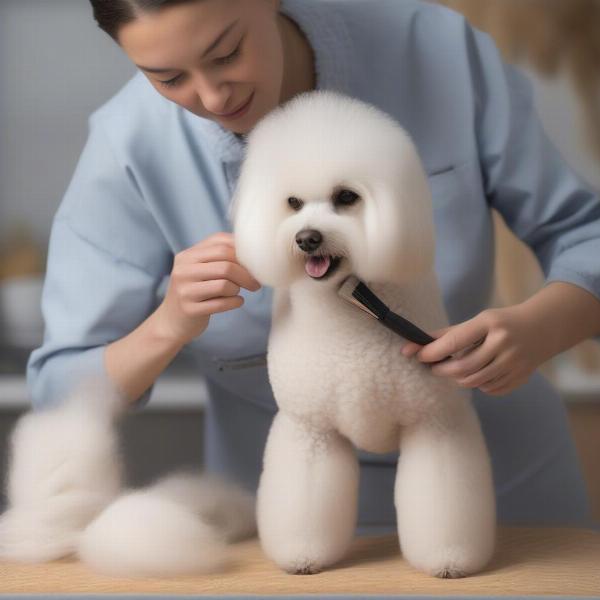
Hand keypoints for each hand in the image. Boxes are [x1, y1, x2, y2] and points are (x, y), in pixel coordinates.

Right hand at [155, 232, 260, 344]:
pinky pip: (222, 303)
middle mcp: (183, 270)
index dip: (242, 253)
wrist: (170, 322)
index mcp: (187, 256)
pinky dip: (235, 302)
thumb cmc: (194, 292)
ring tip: (236, 292)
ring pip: (225, 284)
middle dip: (246, 274)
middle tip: (255, 284)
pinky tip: (236, 302)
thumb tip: (251, 251)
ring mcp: (184, 290)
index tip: (254, 265)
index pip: (221, 244)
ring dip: (237, 289)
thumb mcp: (200, 269)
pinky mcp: (189, 309)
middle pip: (226, 265)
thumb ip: (219, 257)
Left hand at [401, 305, 542, 394]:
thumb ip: (449, 334)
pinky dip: (477, 385)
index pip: (455, 341)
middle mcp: (503, 343)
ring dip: (457, 379)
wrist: (543, 327)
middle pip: (462, 367)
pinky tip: (478, 374)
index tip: (417, 355)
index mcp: (490, 323)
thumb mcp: (478, 321)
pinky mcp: (520, 377)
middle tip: (434, 367)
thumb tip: (415, 346)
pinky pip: (489, 389)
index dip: (432, 351)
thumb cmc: (501, 323)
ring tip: (453, 370)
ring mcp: (514, 362)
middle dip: (442, 370)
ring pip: (474, 381)